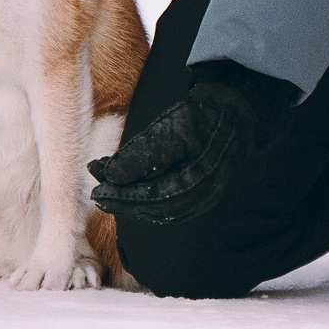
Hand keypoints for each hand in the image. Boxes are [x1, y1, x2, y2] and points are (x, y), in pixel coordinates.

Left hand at [88, 63, 293, 224]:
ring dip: (133, 203)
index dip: (121, 195)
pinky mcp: (202, 199)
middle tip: (97, 194)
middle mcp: (201, 195)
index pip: (150, 195)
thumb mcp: (168, 128)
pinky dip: (149, 205)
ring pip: (161, 211)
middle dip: (122, 201)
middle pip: (153, 206)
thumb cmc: (198, 118)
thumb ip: (140, 153)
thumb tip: (110, 175)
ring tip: (110, 194)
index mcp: (195, 179)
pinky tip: (133, 198)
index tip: (97, 190)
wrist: (231, 117)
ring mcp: (204, 200)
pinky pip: (172, 210)